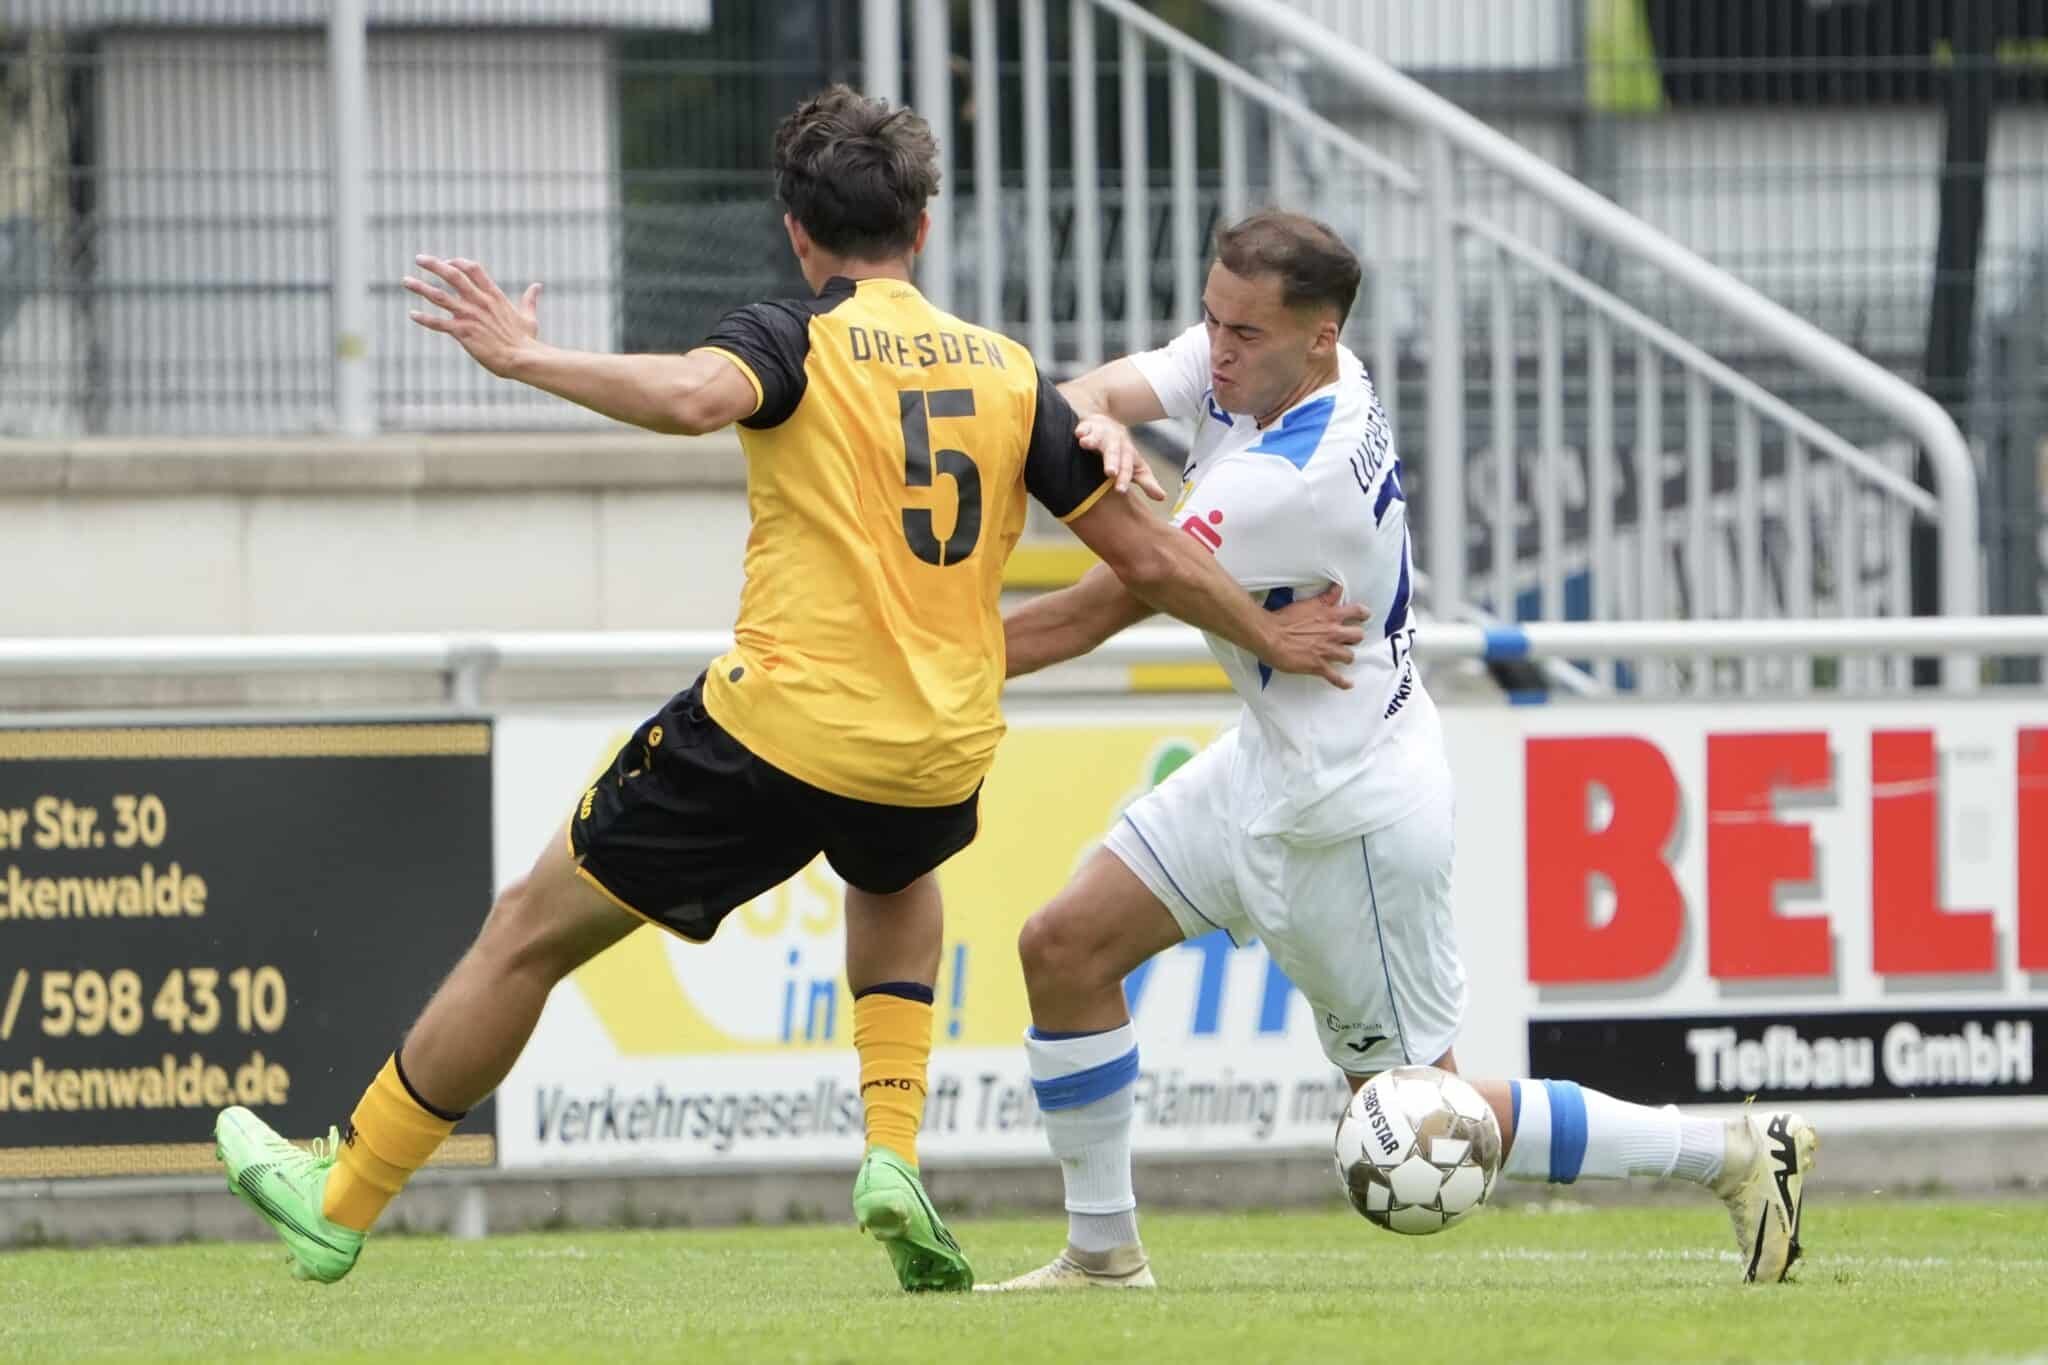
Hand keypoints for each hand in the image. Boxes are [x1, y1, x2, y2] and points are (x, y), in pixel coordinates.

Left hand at [404, 255, 542, 377]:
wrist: (522, 358)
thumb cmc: (527, 341)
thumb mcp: (529, 317)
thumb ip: (529, 300)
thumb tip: (537, 286)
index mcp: (493, 296)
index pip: (473, 269)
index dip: (458, 262)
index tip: (447, 262)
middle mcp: (479, 302)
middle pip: (452, 275)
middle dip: (433, 265)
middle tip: (419, 258)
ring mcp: (469, 316)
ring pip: (439, 296)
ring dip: (420, 287)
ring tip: (406, 281)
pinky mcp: (463, 332)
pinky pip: (438, 323)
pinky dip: (424, 318)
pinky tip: (413, 315)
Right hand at [1075, 413, 1168, 501]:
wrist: (1108, 424)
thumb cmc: (1122, 453)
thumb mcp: (1136, 466)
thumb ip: (1147, 482)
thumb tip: (1162, 498)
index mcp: (1128, 453)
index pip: (1127, 467)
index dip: (1124, 478)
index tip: (1120, 490)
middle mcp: (1116, 442)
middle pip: (1114, 452)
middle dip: (1112, 461)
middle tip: (1110, 472)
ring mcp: (1101, 433)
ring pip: (1098, 436)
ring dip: (1092, 440)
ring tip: (1085, 443)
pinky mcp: (1088, 426)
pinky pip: (1084, 427)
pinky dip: (1081, 430)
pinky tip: (1078, 434)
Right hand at [1265, 585, 1369, 687]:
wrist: (1269, 636)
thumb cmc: (1284, 619)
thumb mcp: (1308, 603)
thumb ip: (1325, 598)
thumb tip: (1338, 588)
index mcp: (1330, 615)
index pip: (1357, 612)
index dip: (1363, 614)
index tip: (1364, 616)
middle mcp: (1333, 633)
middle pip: (1357, 636)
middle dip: (1355, 637)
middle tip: (1348, 638)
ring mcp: (1327, 651)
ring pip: (1349, 656)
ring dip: (1346, 656)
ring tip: (1342, 657)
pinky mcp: (1318, 666)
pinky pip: (1336, 677)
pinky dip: (1343, 682)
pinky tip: (1348, 684)